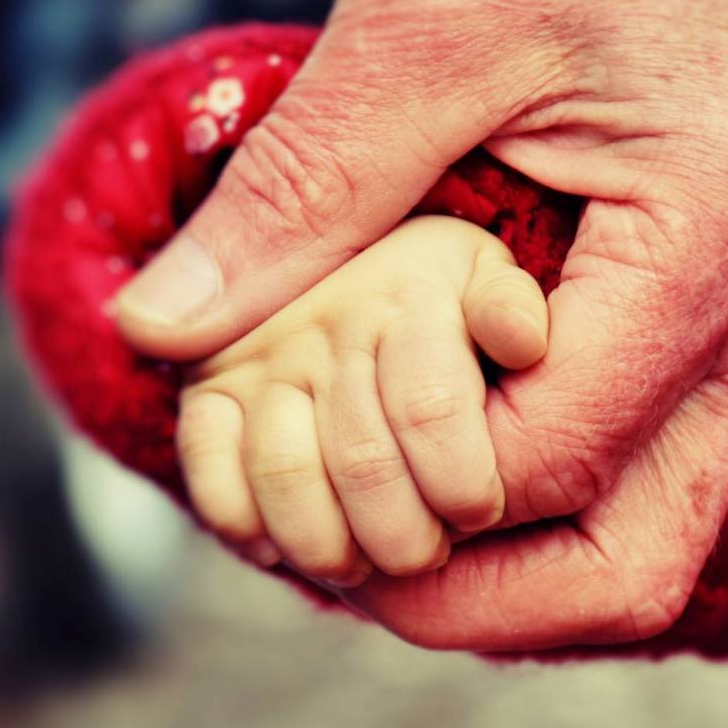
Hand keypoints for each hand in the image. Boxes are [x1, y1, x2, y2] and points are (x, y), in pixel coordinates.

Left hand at [118, 0, 727, 648]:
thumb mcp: (441, 21)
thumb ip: (310, 183)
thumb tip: (166, 328)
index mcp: (705, 254)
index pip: (552, 460)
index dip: (410, 481)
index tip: (297, 433)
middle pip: (631, 566)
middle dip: (471, 599)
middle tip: (342, 559)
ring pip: (644, 537)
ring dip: (506, 566)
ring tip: (379, 515)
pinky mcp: (715, 319)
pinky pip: (639, 470)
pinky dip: (532, 500)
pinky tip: (440, 447)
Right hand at [177, 217, 547, 587]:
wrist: (396, 165)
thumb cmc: (501, 194)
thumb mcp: (508, 247)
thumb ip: (504, 294)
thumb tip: (519, 349)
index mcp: (418, 272)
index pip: (431, 409)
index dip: (463, 485)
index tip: (482, 513)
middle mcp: (332, 303)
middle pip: (362, 459)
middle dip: (406, 535)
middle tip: (433, 553)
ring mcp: (265, 336)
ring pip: (282, 471)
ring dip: (325, 542)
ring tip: (369, 562)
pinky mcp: (214, 365)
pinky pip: (208, 452)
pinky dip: (240, 514)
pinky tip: (283, 545)